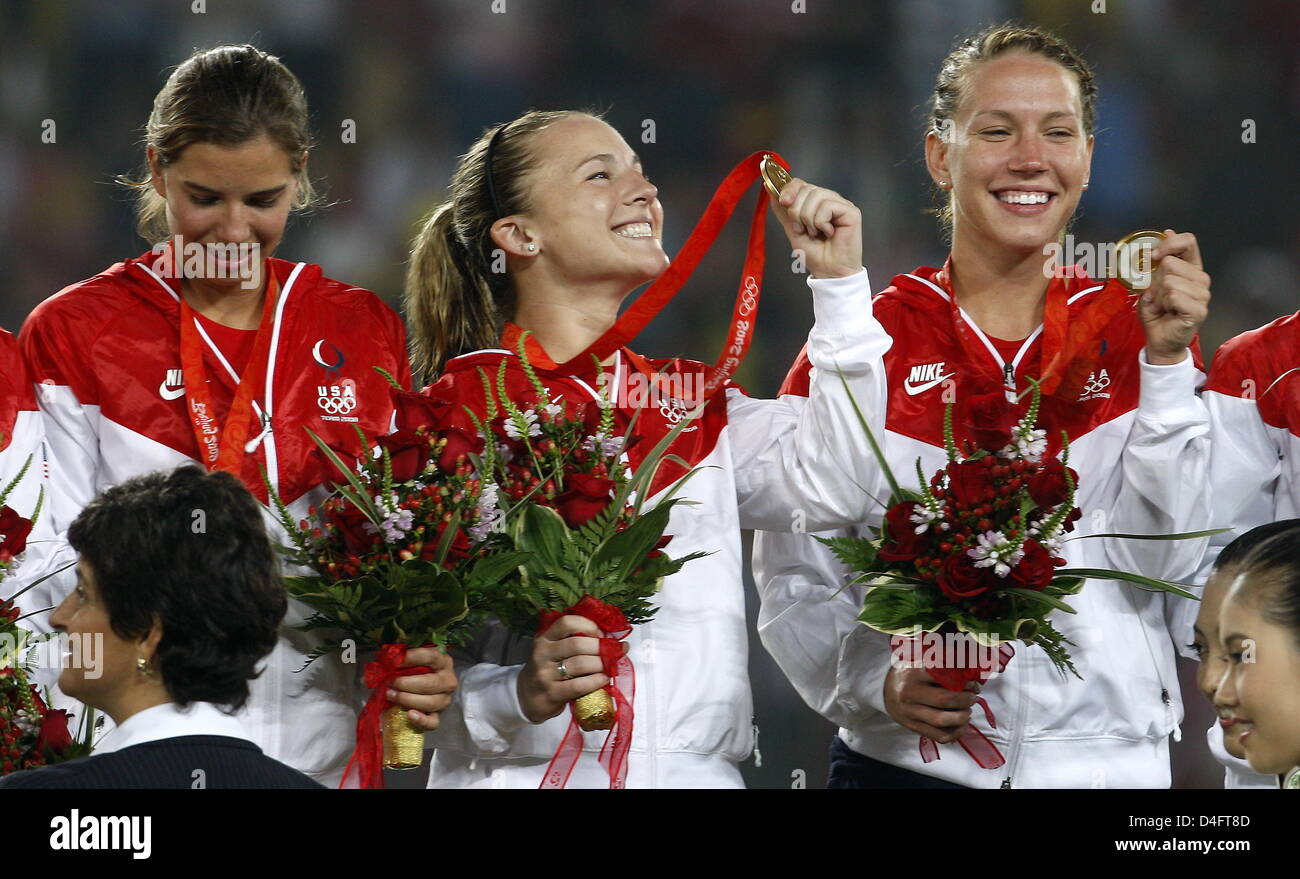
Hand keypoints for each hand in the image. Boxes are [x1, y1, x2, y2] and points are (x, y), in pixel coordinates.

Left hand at [388, 647, 457, 731]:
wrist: (418, 686)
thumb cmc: (412, 670)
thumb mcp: (409, 660)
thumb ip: (398, 660)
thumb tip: (379, 665)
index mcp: (443, 661)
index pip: (431, 657)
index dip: (412, 658)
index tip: (394, 661)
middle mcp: (447, 680)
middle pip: (431, 683)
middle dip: (406, 684)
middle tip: (391, 682)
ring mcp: (444, 699)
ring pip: (431, 702)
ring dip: (408, 700)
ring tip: (391, 695)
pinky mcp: (438, 715)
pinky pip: (433, 722)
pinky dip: (421, 720)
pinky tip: (409, 715)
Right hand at [517, 614, 622, 723]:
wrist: (527, 698)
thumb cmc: (548, 671)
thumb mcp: (554, 651)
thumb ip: (575, 641)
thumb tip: (613, 639)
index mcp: (544, 638)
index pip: (567, 623)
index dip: (588, 625)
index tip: (601, 633)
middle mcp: (542, 653)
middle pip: (577, 644)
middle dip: (600, 647)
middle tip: (611, 653)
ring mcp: (545, 674)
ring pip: (580, 664)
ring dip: (601, 664)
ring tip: (609, 666)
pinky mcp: (551, 693)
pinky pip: (579, 685)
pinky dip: (596, 681)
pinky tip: (604, 679)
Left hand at [769, 177, 862, 278]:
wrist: (828, 272)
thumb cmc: (815, 254)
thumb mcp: (792, 229)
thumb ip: (783, 210)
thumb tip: (769, 188)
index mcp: (815, 202)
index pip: (801, 183)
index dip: (789, 189)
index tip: (783, 202)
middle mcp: (829, 200)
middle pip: (806, 188)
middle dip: (797, 210)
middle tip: (801, 228)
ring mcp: (841, 205)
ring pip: (817, 195)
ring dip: (809, 218)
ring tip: (815, 233)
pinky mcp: (851, 212)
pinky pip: (828, 206)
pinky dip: (821, 222)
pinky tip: (828, 233)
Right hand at [883, 665, 978, 743]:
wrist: (884, 689)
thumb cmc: (908, 674)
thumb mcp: (920, 663)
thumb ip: (941, 666)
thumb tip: (970, 675)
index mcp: (913, 674)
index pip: (944, 678)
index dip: (964, 682)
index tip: (973, 683)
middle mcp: (910, 694)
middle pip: (945, 700)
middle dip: (966, 700)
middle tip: (972, 697)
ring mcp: (911, 713)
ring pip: (942, 721)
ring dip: (962, 717)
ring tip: (967, 711)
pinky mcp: (913, 727)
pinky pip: (939, 736)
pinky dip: (956, 733)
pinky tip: (962, 725)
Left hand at [1138, 229, 1210, 364]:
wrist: (1159, 339)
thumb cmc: (1156, 312)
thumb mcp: (1151, 282)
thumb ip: (1159, 260)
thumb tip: (1168, 231)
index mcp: (1191, 268)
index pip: (1188, 242)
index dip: (1169, 243)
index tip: (1154, 255)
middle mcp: (1201, 279)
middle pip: (1171, 263)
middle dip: (1155, 281)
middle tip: (1158, 297)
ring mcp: (1203, 295)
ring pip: (1169, 281)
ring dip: (1158, 296)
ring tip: (1163, 306)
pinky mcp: (1199, 310)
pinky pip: (1173, 295)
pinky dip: (1162, 304)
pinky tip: (1168, 312)